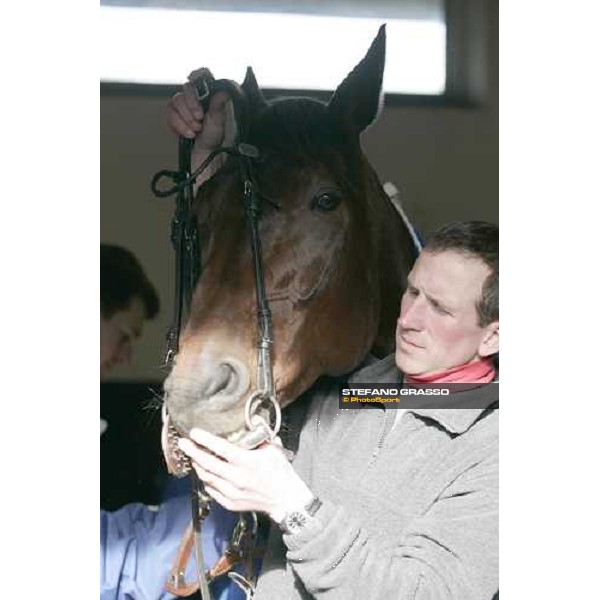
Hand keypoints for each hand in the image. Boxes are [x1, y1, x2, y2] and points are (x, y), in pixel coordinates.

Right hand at [166, 67, 228, 150]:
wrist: (205, 156)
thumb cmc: (214, 139)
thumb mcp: (219, 122)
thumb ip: (218, 106)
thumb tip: (223, 92)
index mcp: (209, 96)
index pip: (203, 76)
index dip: (198, 74)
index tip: (194, 78)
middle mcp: (195, 99)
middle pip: (187, 88)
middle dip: (192, 104)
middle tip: (199, 117)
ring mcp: (183, 107)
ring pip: (176, 101)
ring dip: (186, 117)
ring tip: (196, 129)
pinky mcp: (174, 117)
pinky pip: (170, 114)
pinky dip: (179, 125)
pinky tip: (189, 133)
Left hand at [178, 429, 314, 522]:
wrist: (285, 500)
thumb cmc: (280, 472)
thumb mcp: (274, 449)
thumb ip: (262, 433)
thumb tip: (254, 417)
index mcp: (246, 463)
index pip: (220, 449)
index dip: (205, 440)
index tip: (194, 432)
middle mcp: (236, 478)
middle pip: (208, 464)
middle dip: (193, 452)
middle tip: (183, 443)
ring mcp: (231, 493)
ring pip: (207, 478)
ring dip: (198, 466)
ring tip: (192, 456)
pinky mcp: (229, 503)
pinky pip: (211, 490)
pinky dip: (206, 480)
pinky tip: (205, 472)